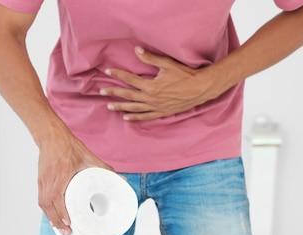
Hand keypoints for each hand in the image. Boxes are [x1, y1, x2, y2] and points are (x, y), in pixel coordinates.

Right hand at [37, 128, 112, 234]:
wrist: (51, 136)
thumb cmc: (68, 146)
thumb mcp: (88, 157)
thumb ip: (105, 168)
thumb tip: (122, 179)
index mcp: (60, 174)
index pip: (56, 197)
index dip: (61, 212)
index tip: (69, 223)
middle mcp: (49, 180)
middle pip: (48, 206)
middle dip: (56, 222)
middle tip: (67, 232)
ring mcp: (42, 181)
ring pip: (43, 204)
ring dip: (51, 218)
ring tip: (61, 229)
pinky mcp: (40, 181)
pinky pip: (41, 199)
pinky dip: (47, 211)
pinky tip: (53, 217)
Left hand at [100, 46, 217, 120]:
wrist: (200, 89)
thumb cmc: (185, 75)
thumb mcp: (167, 64)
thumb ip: (150, 58)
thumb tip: (137, 50)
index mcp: (151, 86)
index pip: (130, 80)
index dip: (118, 74)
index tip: (108, 71)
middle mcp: (151, 98)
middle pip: (128, 95)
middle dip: (114, 92)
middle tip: (102, 91)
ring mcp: (156, 107)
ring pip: (134, 108)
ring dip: (121, 107)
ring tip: (109, 106)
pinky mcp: (162, 112)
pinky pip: (145, 116)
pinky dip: (135, 117)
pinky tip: (126, 117)